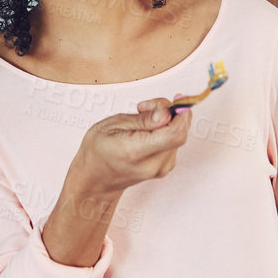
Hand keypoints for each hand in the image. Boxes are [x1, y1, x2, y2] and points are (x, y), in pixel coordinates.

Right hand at [70, 98, 192, 196]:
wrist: (95, 178)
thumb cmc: (98, 151)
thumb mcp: (113, 125)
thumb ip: (143, 119)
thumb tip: (166, 113)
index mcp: (136, 152)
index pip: (174, 134)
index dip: (181, 114)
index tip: (178, 99)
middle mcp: (153, 164)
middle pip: (179, 133)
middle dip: (169, 113)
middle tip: (146, 108)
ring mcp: (161, 169)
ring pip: (178, 136)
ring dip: (166, 122)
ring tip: (141, 121)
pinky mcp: (165, 168)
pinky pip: (174, 143)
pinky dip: (165, 131)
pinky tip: (148, 131)